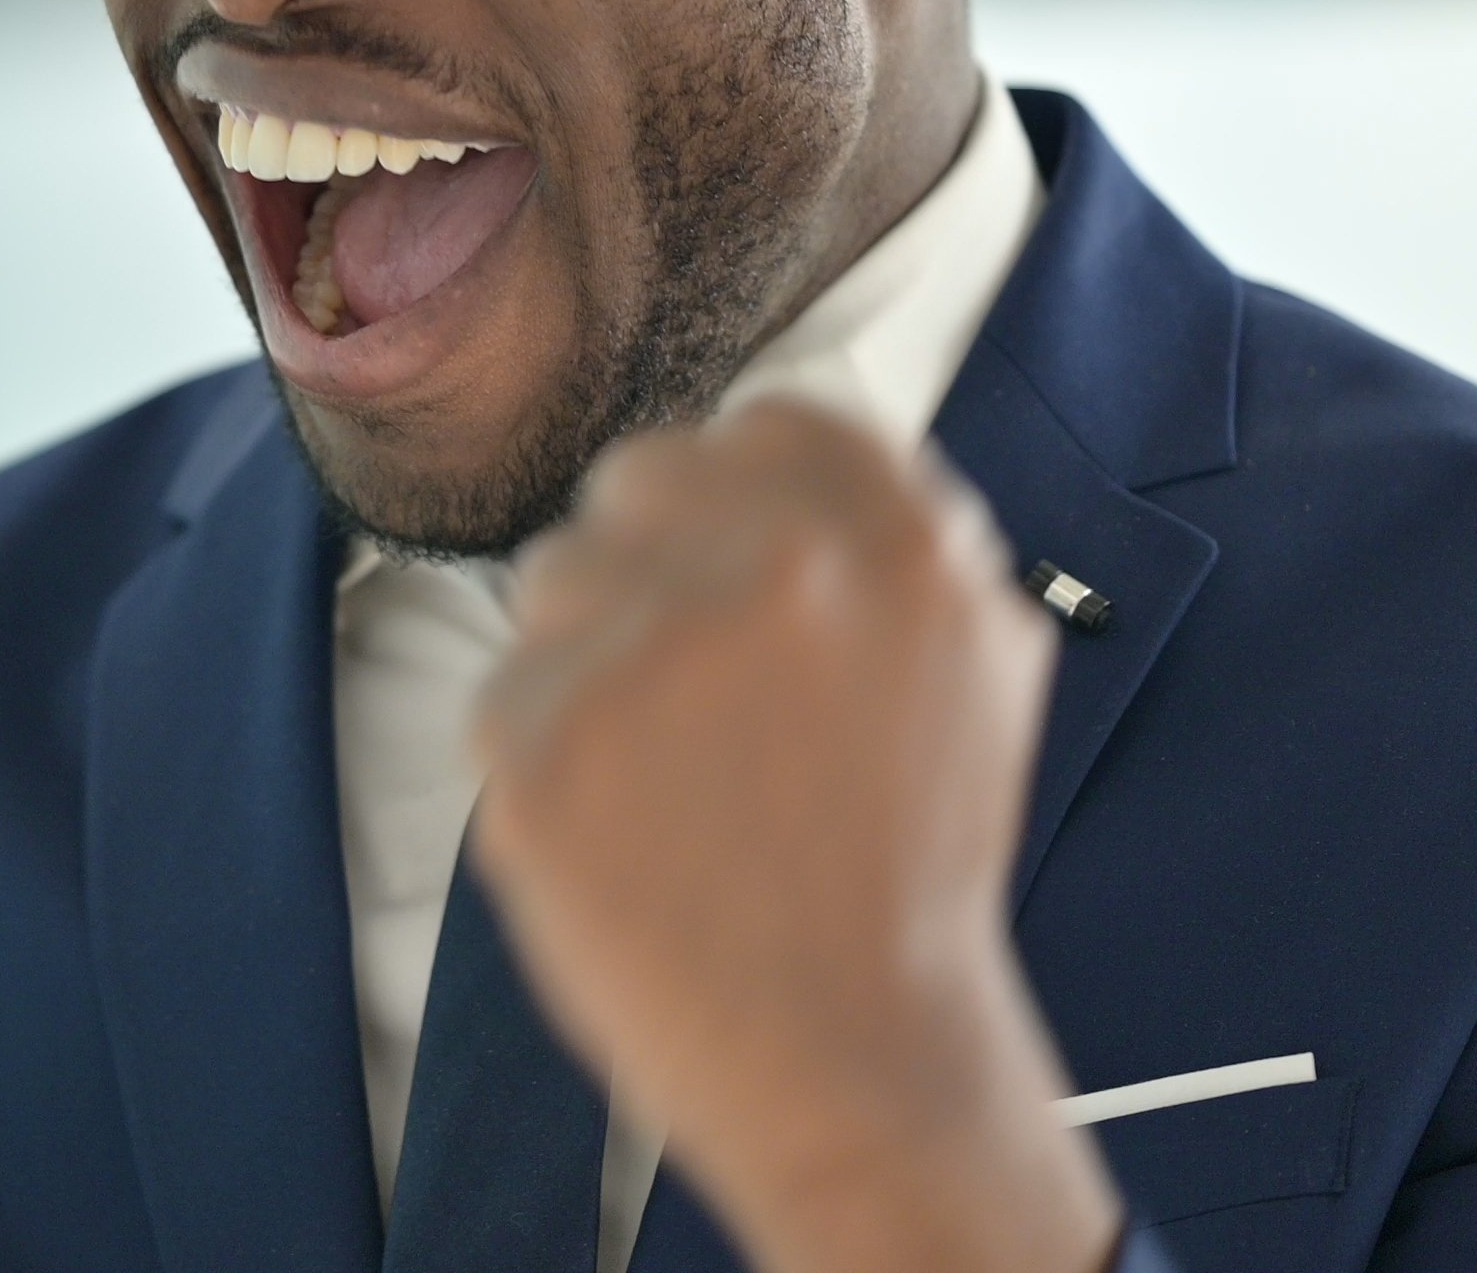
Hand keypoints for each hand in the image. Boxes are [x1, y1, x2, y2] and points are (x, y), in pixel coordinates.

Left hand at [470, 399, 1119, 1272]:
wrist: (856, 1054)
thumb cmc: (905, 867)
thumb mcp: (974, 660)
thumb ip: (890, 535)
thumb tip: (781, 455)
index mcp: (897, 534)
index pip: (765, 422)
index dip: (739, 503)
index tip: (736, 574)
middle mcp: (775, 564)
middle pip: (636, 482)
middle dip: (648, 569)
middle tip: (692, 696)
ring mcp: (647, 647)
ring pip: (552, 582)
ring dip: (586, 660)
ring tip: (667, 779)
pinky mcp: (538, 738)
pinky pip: (502, 697)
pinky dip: (542, 765)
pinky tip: (621, 836)